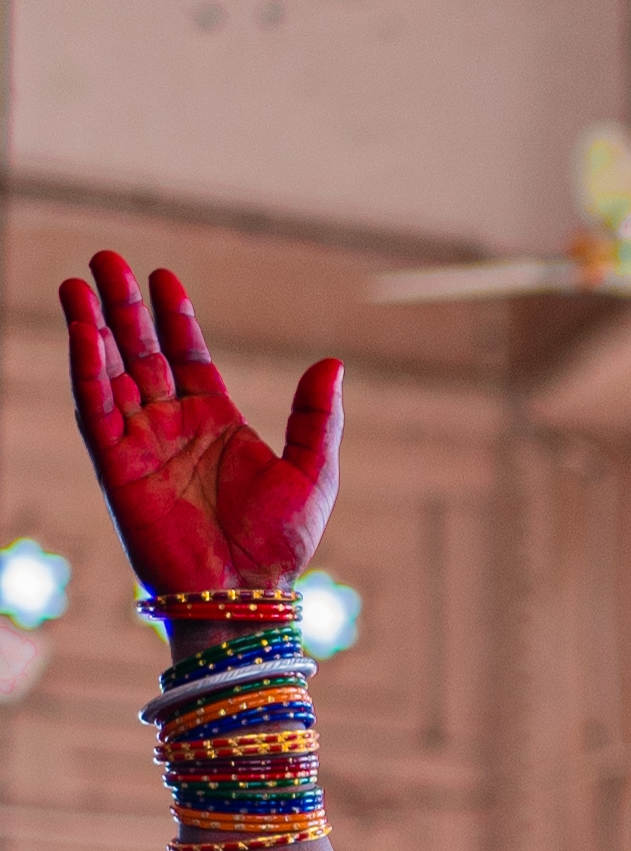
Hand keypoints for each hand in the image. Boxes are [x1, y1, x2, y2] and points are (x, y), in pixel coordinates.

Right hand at [60, 253, 342, 597]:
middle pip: (141, 351)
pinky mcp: (116, 467)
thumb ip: (316, 417)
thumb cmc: (280, 543)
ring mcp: (141, 444)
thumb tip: (332, 363)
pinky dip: (85, 368)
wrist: (246, 592)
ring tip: (79, 282)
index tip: (162, 275)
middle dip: (123, 307)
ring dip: (92, 328)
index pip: (187, 353)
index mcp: (215, 421)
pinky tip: (80, 330)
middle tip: (105, 258)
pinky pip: (95, 409)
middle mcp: (173, 426)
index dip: (172, 314)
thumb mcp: (312, 472)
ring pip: (110, 372)